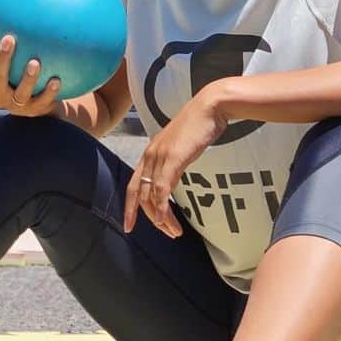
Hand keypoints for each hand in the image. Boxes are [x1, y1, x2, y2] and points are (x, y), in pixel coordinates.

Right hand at [0, 24, 61, 116]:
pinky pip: (43, 102)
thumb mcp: (2, 60)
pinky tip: (56, 79)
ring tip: (35, 62)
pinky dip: (49, 92)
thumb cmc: (14, 72)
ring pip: (20, 93)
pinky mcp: (34, 111)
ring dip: (28, 78)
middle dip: (1, 58)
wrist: (38, 101)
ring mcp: (16, 106)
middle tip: (8, 38)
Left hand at [124, 88, 229, 238]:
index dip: (130, 207)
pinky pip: (162, 189)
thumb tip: (173, 177)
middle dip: (150, 218)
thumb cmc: (199, 125)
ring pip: (151, 196)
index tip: (129, 226)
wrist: (210, 107)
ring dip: (161, 218)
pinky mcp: (172, 158)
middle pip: (140, 195)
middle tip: (166, 233)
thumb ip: (173, 162)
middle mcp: (150, 155)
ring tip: (174, 232)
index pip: (134, 185)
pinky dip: (162, 207)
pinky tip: (165, 220)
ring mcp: (160, 156)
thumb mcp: (181, 146)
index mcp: (150, 152)